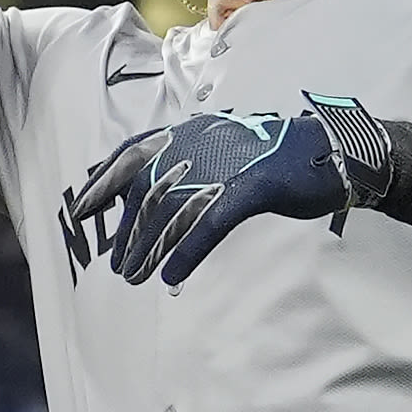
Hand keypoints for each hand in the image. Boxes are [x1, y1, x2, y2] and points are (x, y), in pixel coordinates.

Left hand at [68, 96, 395, 284]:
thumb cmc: (273, 157)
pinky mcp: (252, 188)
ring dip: (148, 249)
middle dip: (128, 233)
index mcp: (190, 134)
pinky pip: (209, 224)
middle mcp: (201, 145)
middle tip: (119, 266)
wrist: (329, 152)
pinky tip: (172, 275)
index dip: (103, 184)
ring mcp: (226, 166)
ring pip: (172, 212)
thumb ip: (189, 168)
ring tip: (134, 277)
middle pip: (147, 192)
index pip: (131, 154)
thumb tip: (154, 200)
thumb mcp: (223, 153)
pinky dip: (187, 252)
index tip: (81, 211)